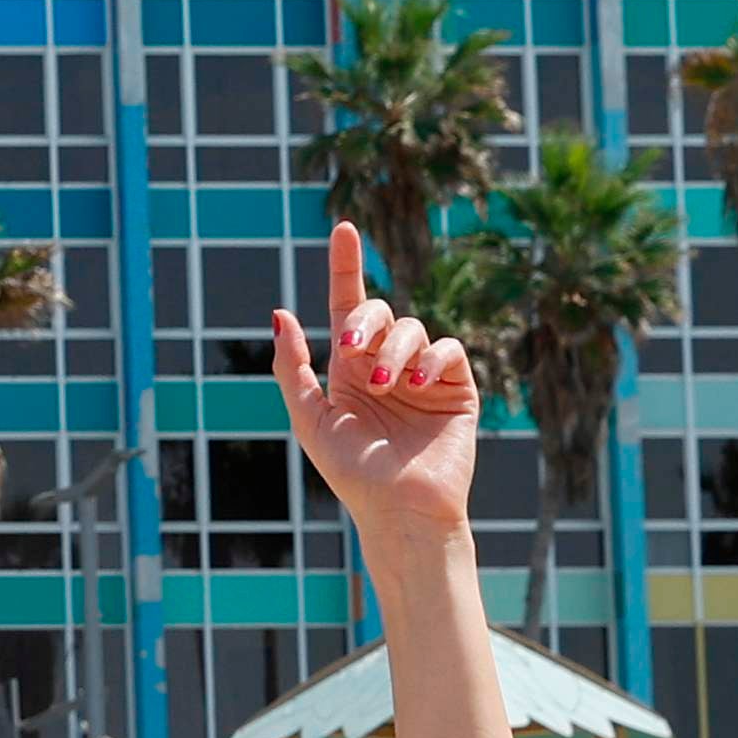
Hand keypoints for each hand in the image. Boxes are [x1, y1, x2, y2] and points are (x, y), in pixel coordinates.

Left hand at [266, 223, 480, 543]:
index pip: (346, 306)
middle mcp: (386, 366)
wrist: (400, 510)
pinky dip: (431, 359)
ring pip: (413, 329)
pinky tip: (416, 385)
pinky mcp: (456, 389)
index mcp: (348, 370)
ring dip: (394, 351)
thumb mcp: (310, 418)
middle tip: (351, 348)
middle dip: (365, 319)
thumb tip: (281, 312)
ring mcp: (423, 376)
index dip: (345, 267)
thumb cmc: (353, 473)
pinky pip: (449, 350)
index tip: (343, 227)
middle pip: (380, 311)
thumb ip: (292, 367)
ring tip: (386, 387)